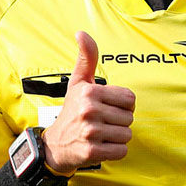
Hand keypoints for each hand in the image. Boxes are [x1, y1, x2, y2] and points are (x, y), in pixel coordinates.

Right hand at [41, 31, 134, 174]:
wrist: (55, 144)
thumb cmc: (71, 110)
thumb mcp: (77, 82)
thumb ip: (86, 58)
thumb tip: (81, 33)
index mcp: (90, 92)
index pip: (130, 99)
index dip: (121, 105)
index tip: (106, 107)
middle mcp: (89, 111)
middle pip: (129, 118)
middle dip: (119, 122)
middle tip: (101, 122)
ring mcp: (90, 133)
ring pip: (127, 135)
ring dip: (117, 137)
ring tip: (100, 134)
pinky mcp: (92, 152)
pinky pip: (121, 151)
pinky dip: (115, 151)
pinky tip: (100, 146)